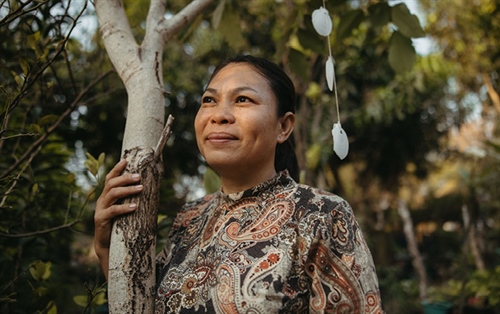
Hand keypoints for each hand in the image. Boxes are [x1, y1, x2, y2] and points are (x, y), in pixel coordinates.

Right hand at [93, 159, 142, 277]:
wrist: (107, 245)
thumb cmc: (119, 224)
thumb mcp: (124, 209)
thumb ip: (130, 199)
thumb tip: (147, 188)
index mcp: (107, 195)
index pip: (110, 178)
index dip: (116, 168)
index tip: (125, 160)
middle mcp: (102, 200)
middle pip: (111, 184)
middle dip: (125, 178)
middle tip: (139, 176)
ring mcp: (100, 209)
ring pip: (112, 194)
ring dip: (127, 190)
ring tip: (140, 188)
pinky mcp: (101, 220)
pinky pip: (112, 211)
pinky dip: (124, 207)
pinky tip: (134, 207)